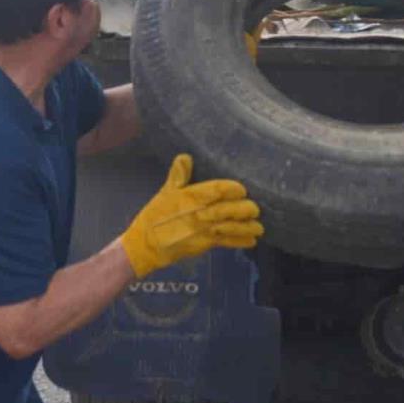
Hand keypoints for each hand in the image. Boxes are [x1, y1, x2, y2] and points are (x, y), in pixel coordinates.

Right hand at [120, 154, 263, 278]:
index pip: (214, 191)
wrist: (144, 246)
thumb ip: (178, 176)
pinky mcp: (203, 245)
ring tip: (259, 227)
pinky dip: (239, 242)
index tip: (242, 189)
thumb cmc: (155, 216)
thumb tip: (185, 156)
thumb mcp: (165, 193)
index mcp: (190, 198)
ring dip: (246, 228)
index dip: (230, 189)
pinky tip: (251, 241)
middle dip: (243, 210)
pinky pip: (224, 242)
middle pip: (226, 210)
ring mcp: (202, 231)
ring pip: (228, 228)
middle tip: (255, 208)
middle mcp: (199, 214)